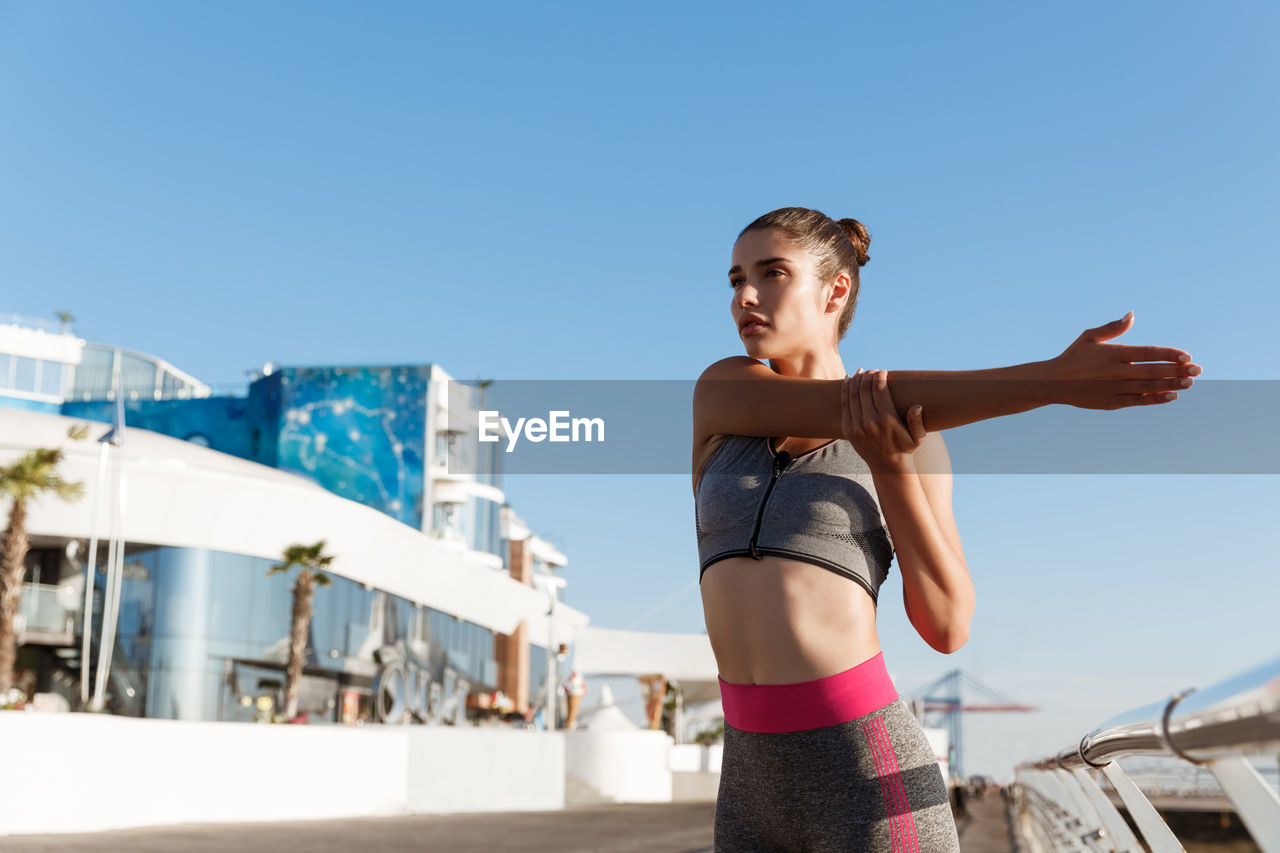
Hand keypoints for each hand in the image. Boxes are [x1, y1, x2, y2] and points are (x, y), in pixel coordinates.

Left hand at [841, 368, 927, 474]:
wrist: (887, 467)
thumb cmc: (906, 448)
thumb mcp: (918, 437)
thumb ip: (917, 421)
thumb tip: (916, 406)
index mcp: (887, 419)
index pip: (880, 390)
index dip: (879, 377)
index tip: (882, 371)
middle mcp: (870, 422)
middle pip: (864, 390)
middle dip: (867, 376)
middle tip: (871, 370)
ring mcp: (856, 426)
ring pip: (853, 396)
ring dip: (856, 381)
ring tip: (860, 372)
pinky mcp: (848, 430)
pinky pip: (845, 406)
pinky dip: (845, 391)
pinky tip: (849, 381)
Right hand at [1047, 311, 1200, 409]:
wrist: (1053, 382)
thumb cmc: (1073, 357)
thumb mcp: (1089, 337)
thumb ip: (1112, 328)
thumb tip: (1132, 314)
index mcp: (1113, 354)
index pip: (1148, 353)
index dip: (1169, 354)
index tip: (1186, 356)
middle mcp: (1116, 371)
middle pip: (1153, 371)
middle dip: (1177, 370)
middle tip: (1197, 370)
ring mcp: (1114, 388)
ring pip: (1149, 387)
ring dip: (1171, 384)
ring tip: (1189, 383)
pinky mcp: (1111, 402)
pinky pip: (1138, 400)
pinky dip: (1155, 399)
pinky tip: (1171, 396)